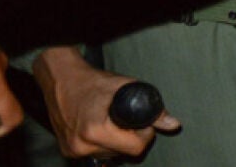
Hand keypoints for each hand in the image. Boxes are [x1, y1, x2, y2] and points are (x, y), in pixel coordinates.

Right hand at [32, 47, 179, 159]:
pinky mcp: (68, 151)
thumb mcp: (126, 88)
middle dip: (131, 137)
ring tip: (112, 121)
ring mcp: (73, 150)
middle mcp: (81, 145)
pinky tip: (102, 127)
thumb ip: (151, 107)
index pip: (135, 148)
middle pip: (123, 153)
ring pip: (111, 155)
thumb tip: (174, 124)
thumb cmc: (93, 82)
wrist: (61, 80)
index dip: (144, 134)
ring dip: (117, 142)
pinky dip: (104, 143)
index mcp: (94, 131)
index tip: (142, 122)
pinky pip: (97, 152)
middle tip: (126, 119)